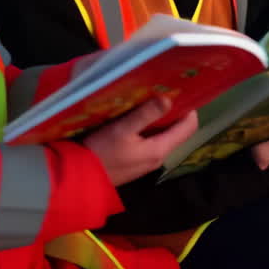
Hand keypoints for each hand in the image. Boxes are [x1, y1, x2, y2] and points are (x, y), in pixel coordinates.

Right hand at [83, 98, 198, 185]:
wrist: (79, 178)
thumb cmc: (101, 152)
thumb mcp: (122, 129)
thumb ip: (146, 114)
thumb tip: (169, 99)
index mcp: (160, 149)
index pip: (189, 127)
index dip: (189, 108)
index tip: (180, 91)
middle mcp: (158, 157)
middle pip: (177, 131)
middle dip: (174, 112)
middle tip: (164, 91)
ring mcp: (147, 161)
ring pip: (163, 136)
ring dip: (160, 119)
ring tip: (151, 99)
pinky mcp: (136, 162)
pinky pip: (150, 142)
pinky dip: (148, 128)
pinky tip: (137, 118)